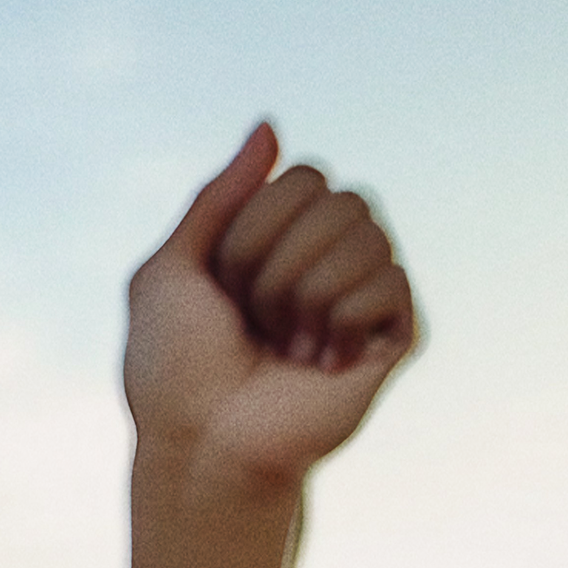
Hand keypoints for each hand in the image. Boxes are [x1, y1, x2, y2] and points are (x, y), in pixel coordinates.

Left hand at [124, 125, 419, 493]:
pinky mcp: (398, 334)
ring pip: (369, 232)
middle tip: (254, 318)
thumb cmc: (172, 367)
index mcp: (279, 239)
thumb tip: (269, 125)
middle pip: (339, 196)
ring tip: (287, 345)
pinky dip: (340, 320)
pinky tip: (322, 363)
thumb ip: (218, 196)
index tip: (224, 284)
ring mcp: (367, 294)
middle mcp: (329, 257)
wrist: (204, 442)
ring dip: (304, 292)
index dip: (254, 227)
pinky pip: (391, 282)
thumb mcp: (169, 269)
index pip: (304, 175)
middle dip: (275, 258)